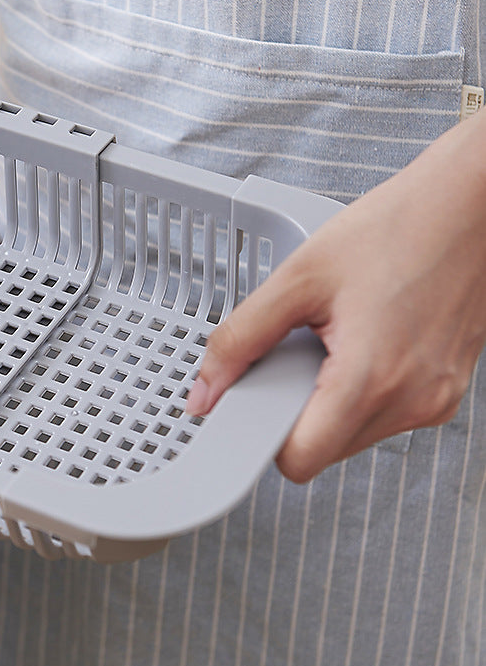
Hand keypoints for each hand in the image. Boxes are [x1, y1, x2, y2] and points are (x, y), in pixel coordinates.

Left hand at [184, 113, 485, 481]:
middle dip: (295, 409)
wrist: (470, 205)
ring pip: (353, 433)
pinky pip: (385, 413)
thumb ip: (241, 339)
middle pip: (324, 449)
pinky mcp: (447, 390)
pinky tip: (363, 336)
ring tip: (336, 334)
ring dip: (329, 397)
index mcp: (371, 381)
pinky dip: (360, 388)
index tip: (249, 400)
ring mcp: (436, 401)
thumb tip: (206, 390)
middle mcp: (412, 404)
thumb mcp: (297, 278)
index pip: (299, 460)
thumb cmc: (397, 229)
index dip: (262, 435)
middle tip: (297, 348)